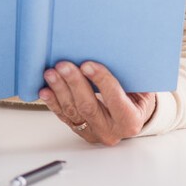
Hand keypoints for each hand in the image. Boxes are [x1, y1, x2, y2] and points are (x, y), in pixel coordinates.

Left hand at [39, 60, 155, 145]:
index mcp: (131, 121)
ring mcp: (92, 132)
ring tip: (51, 73)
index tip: (88, 65)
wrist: (129, 116)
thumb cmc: (134, 97)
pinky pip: (62, 115)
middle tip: (63, 65)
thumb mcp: (140, 88)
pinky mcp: (77, 130)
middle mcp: (111, 131)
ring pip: (72, 111)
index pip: (116, 101)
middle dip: (74, 83)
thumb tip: (115, 52)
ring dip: (59, 90)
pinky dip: (52, 102)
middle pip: (89, 107)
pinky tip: (45, 89)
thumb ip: (129, 76)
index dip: (102, 82)